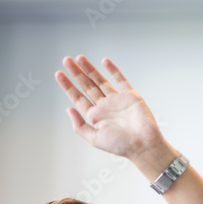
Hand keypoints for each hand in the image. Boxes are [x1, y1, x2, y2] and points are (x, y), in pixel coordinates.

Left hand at [55, 56, 173, 172]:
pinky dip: (113, 70)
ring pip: (100, 80)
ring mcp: (116, 100)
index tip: (59, 74)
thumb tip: (69, 109)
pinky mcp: (130, 95)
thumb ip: (79, 125)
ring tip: (79, 58)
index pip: (78, 97)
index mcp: (94, 117)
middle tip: (66, 60)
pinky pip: (120, 79)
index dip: (68, 86)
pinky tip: (104, 61)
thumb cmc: (120, 145)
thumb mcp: (94, 139)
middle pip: (86, 86)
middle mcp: (104, 107)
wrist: (143, 144)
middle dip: (76, 73)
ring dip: (90, 69)